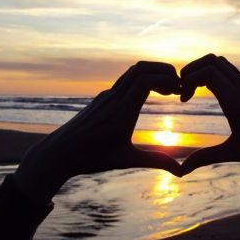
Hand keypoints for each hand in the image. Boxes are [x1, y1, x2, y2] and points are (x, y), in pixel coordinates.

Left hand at [14, 62, 181, 204]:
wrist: (58, 153)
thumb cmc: (91, 158)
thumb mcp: (127, 160)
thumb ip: (156, 161)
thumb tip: (181, 172)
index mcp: (121, 111)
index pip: (146, 80)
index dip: (167, 80)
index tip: (180, 91)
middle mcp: (113, 98)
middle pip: (141, 68)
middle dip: (164, 71)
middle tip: (178, 86)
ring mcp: (107, 95)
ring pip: (132, 71)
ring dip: (153, 73)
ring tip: (168, 89)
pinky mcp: (103, 97)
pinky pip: (126, 79)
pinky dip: (142, 79)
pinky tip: (150, 94)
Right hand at [180, 54, 239, 187]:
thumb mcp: (235, 153)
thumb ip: (206, 158)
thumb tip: (181, 171)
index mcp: (236, 100)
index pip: (208, 71)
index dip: (188, 79)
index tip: (182, 99)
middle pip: (212, 60)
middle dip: (192, 70)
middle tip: (183, 91)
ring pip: (222, 63)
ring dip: (203, 70)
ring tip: (194, 91)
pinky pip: (230, 72)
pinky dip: (214, 75)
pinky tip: (212, 96)